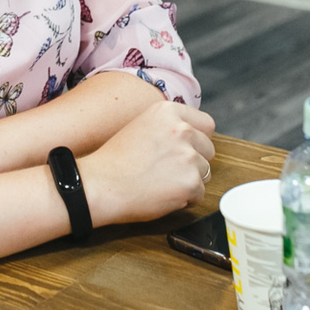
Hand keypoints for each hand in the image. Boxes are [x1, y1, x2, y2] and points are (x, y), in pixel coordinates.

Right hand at [79, 101, 215, 226]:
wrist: (101, 186)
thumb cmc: (114, 161)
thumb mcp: (141, 127)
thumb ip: (168, 127)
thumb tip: (192, 136)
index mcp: (168, 112)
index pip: (206, 124)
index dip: (197, 140)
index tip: (185, 150)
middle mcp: (182, 130)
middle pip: (208, 149)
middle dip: (194, 161)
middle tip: (168, 170)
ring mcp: (188, 156)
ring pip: (205, 173)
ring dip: (189, 180)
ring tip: (161, 182)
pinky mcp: (190, 182)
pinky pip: (199, 193)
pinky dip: (184, 198)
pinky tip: (162, 194)